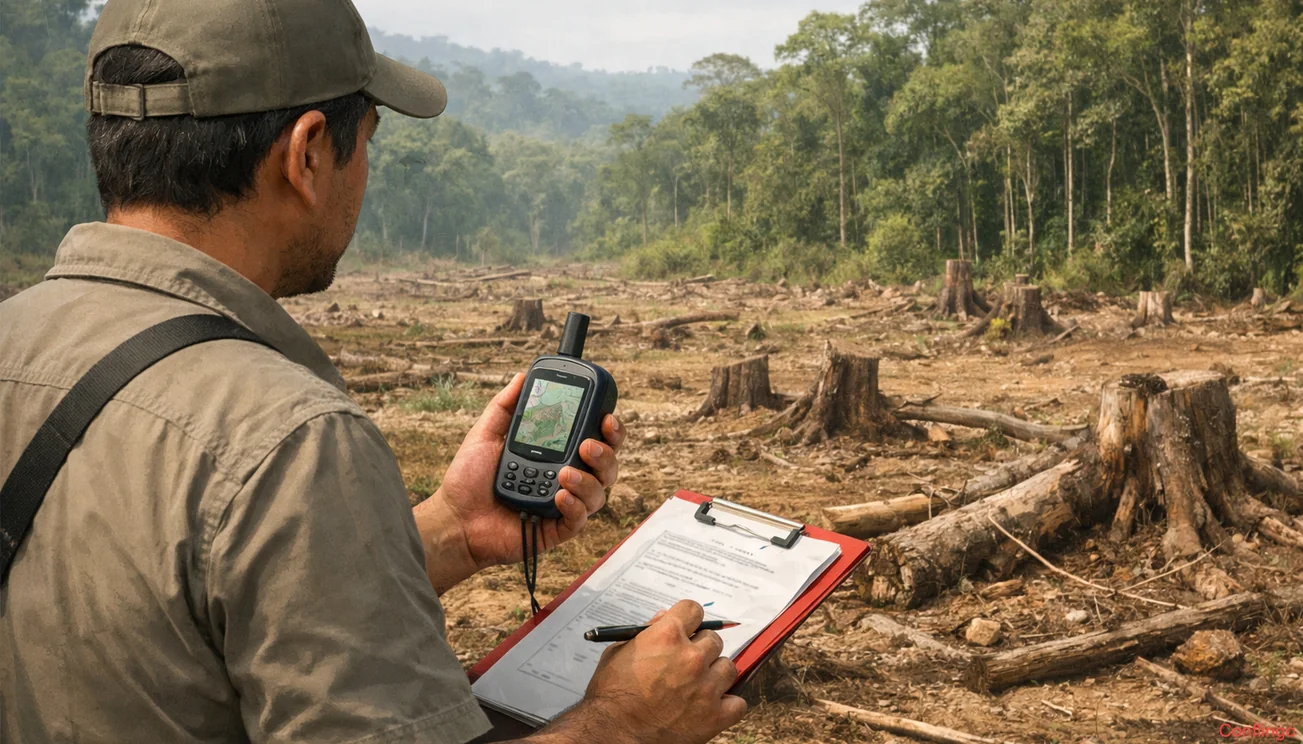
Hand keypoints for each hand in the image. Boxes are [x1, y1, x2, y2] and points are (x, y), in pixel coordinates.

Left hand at [412, 374, 625, 590]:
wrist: (455, 518)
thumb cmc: (468, 480)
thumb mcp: (485, 434)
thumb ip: (506, 405)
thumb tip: (522, 377)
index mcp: (555, 453)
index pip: (595, 439)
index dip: (609, 429)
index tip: (606, 417)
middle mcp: (565, 477)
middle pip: (607, 464)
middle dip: (607, 453)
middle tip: (588, 445)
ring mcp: (563, 503)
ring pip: (599, 492)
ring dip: (589, 480)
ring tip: (564, 474)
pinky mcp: (557, 529)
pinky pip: (580, 519)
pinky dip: (575, 506)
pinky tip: (559, 496)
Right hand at [538, 600, 746, 743]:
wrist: (614, 733)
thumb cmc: (612, 694)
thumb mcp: (619, 652)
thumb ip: (646, 632)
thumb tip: (664, 618)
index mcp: (667, 635)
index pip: (694, 610)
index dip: (689, 618)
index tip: (688, 627)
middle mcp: (692, 656)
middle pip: (713, 639)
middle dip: (701, 648)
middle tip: (687, 663)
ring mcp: (706, 686)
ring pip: (728, 667)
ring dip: (715, 674)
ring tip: (698, 685)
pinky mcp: (715, 715)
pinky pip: (738, 703)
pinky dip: (727, 705)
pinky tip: (711, 706)